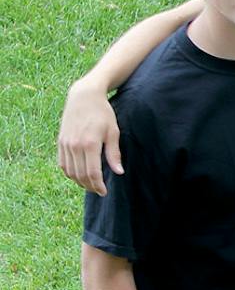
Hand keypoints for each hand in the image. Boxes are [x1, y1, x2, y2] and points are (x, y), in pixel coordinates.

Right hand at [59, 80, 122, 194]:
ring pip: (70, 171)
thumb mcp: (113, 132)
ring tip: (90, 185)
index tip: (104, 192)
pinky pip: (62, 163)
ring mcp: (65, 144)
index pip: (92, 173)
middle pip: (80, 175)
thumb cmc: (103, 113)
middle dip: (90, 186)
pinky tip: (78, 176)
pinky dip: (69, 173)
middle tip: (99, 191)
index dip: (98, 185)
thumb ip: (114, 154)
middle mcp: (75, 145)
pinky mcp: (60, 141)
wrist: (83, 97)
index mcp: (90, 144)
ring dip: (79, 182)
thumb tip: (118, 172)